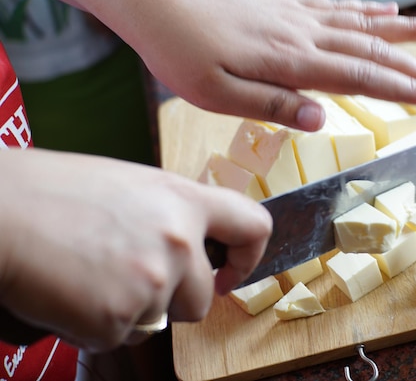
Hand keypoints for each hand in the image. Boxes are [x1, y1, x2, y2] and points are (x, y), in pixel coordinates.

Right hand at [0, 149, 270, 350]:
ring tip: (89, 276)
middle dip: (174, 300)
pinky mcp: (119, 319)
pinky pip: (119, 337)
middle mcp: (179, 241)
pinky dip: (96, 326)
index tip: (230, 273)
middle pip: (203, 298)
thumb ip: (171, 215)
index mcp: (184, 200)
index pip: (254, 226)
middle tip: (128, 278)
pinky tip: (70, 292)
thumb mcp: (130, 186)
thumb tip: (190, 244)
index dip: (248, 257)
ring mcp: (153, 282)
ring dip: (131, 312)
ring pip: (160, 321)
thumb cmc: (53, 192)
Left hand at [129, 0, 415, 130]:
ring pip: (365, 25)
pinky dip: (369, 12)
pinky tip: (386, 13)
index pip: (362, 77)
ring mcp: (297, 17)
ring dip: (407, 34)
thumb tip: (322, 120)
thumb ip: (272, 105)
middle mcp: (303, 34)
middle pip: (374, 51)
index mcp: (291, 61)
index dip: (406, 89)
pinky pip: (338, 8)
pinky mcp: (285, 9)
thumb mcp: (215, 93)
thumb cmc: (177, 50)